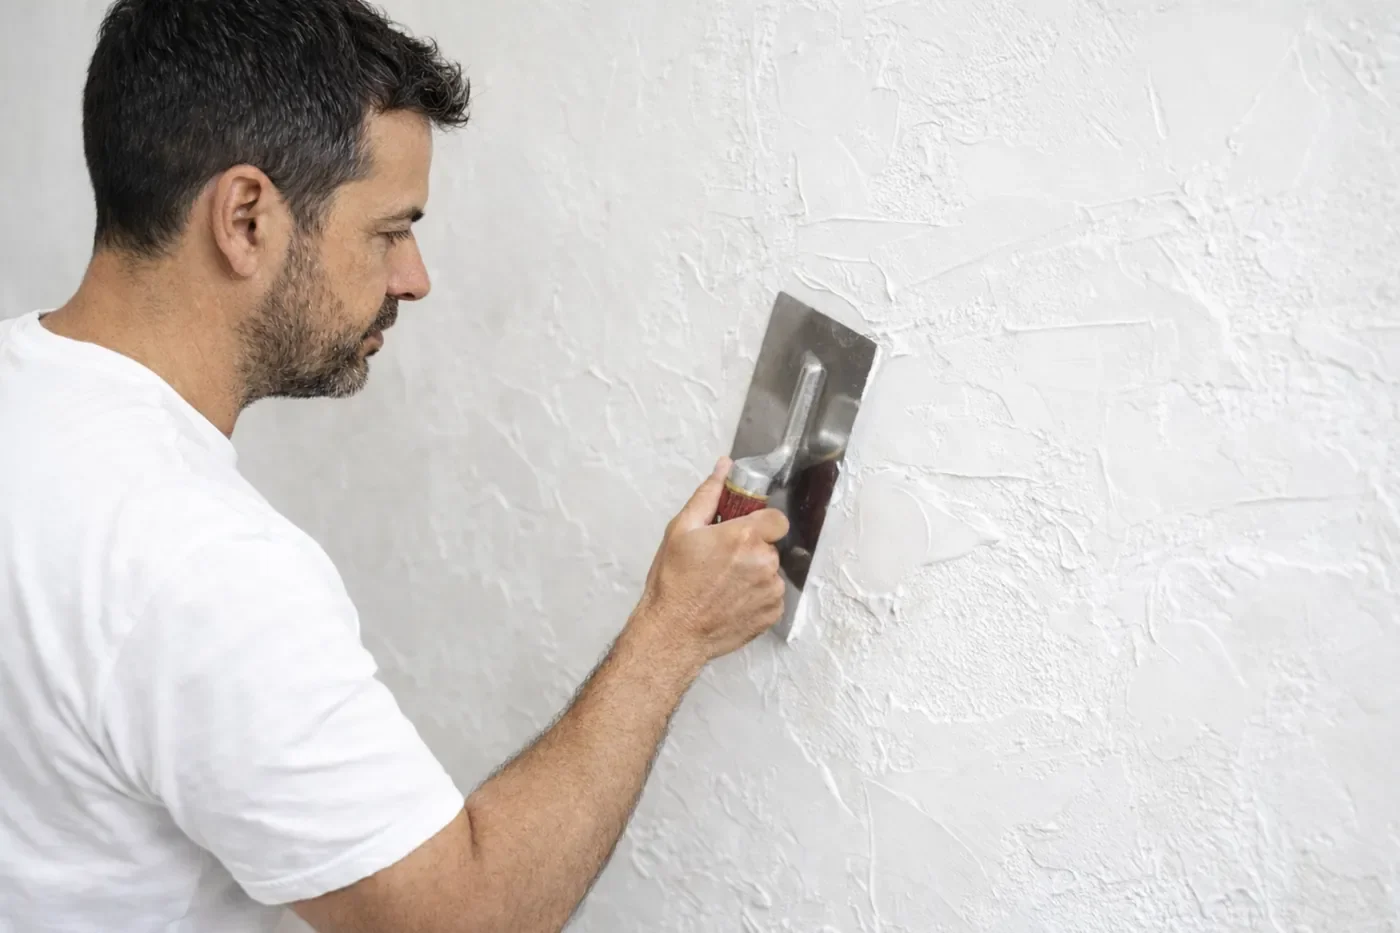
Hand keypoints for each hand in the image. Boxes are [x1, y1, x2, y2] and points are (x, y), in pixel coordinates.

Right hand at [631, 458, 790, 665]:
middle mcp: (764, 562)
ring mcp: (770, 591)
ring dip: (754, 574)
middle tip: (721, 561)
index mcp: (744, 537)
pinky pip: (770, 597)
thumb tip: (724, 467)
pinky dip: (755, 597)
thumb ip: (708, 494)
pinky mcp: (771, 614)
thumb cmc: (673, 582)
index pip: (777, 519)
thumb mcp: (681, 529)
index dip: (761, 523)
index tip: (744, 532)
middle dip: (751, 550)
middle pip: (770, 546)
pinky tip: (730, 601)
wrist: (673, 631)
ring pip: (770, 572)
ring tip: (723, 585)